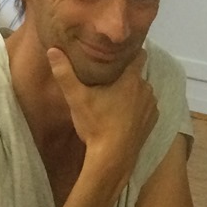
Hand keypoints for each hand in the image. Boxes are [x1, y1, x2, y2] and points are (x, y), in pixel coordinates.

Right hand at [47, 47, 158, 179]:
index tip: (118, 53)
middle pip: (137, 74)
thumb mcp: (76, 98)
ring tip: (114, 99)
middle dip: (125, 75)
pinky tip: (123, 115)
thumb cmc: (96, 124)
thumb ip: (65, 73)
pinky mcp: (153, 120)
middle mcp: (147, 89)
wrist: (113, 156)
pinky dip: (138, 108)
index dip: (130, 51)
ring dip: (132, 92)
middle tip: (108, 79)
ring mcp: (152, 106)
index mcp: (132, 79)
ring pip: (142, 91)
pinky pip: (146, 107)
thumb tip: (52, 50)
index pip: (139, 54)